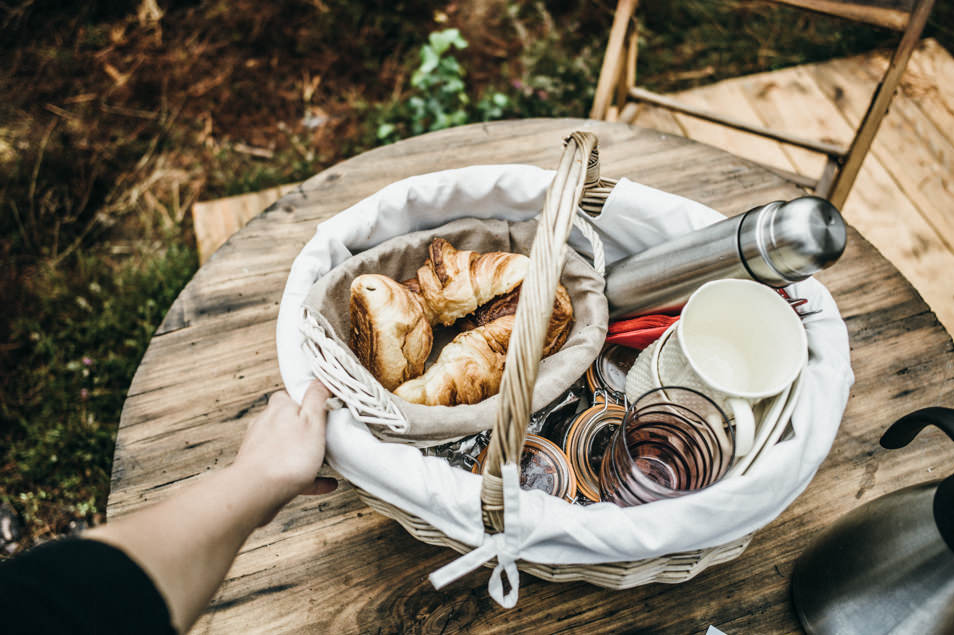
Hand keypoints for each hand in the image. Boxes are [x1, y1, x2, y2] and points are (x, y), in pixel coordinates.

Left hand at [232, 381, 337, 523]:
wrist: (257, 491)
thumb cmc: (287, 457)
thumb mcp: (312, 420)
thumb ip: (316, 398)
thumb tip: (320, 381)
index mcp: (278, 409)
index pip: (291, 396)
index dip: (308, 401)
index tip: (323, 408)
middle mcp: (265, 425)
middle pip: (286, 421)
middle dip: (303, 427)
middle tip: (323, 433)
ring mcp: (260, 449)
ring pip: (286, 447)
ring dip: (304, 452)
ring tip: (325, 460)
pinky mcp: (261, 471)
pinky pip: (288, 472)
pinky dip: (307, 477)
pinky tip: (325, 484)